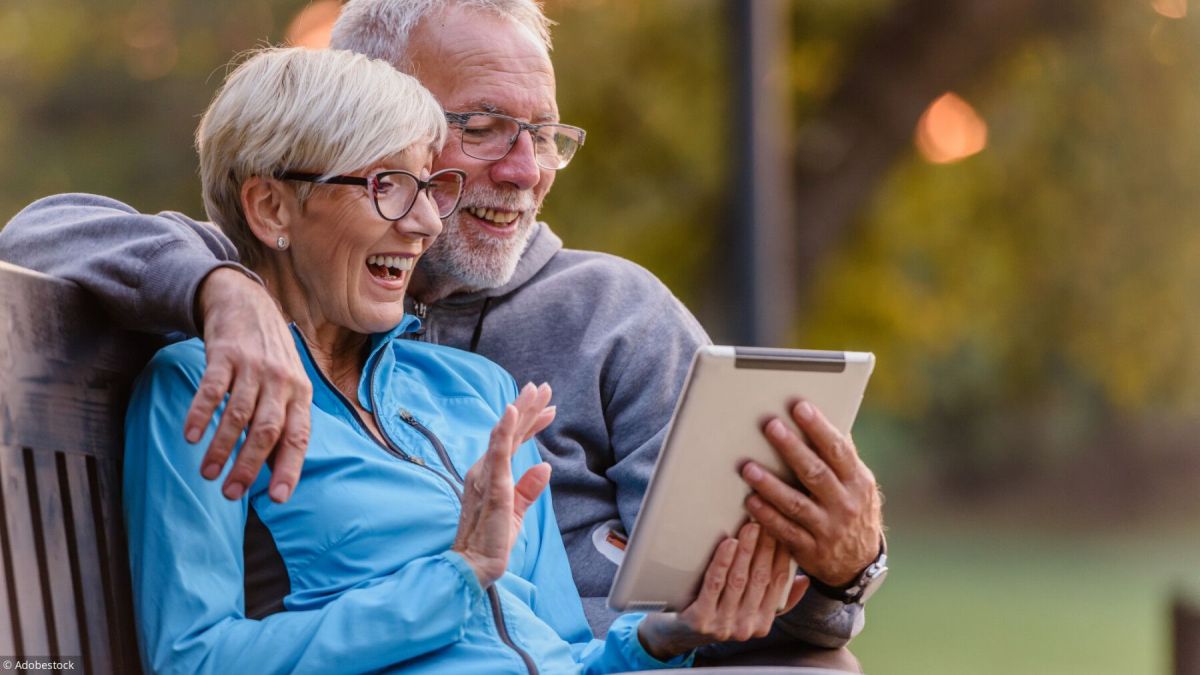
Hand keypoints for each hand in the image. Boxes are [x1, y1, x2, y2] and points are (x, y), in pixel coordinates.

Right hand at [187, 267, 312, 502]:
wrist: (247, 304)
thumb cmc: (270, 358)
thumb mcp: (289, 387)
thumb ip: (285, 425)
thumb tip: (279, 474)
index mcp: (300, 394)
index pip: (298, 437)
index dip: (289, 468)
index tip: (277, 498)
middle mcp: (281, 381)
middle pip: (267, 430)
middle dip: (249, 465)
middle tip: (231, 493)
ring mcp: (254, 367)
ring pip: (239, 414)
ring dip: (222, 447)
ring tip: (208, 473)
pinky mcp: (225, 354)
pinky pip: (212, 389)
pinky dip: (202, 414)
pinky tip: (191, 437)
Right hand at [453, 383, 556, 587]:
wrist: (475, 564)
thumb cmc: (493, 539)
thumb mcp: (517, 510)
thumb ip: (529, 488)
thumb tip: (544, 466)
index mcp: (492, 474)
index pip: (514, 442)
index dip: (531, 423)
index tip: (550, 407)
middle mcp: (485, 469)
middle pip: (509, 432)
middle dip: (527, 407)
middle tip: (544, 387)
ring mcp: (487, 476)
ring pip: (504, 435)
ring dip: (520, 411)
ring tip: (535, 391)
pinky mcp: (492, 486)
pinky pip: (498, 454)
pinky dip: (504, 432)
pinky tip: (511, 413)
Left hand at [636, 522, 807, 659]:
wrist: (680, 634)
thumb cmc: (718, 613)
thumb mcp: (751, 610)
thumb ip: (778, 599)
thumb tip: (803, 579)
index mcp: (762, 623)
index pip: (778, 583)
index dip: (781, 555)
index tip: (783, 531)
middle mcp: (746, 627)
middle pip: (759, 578)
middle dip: (765, 546)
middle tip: (766, 521)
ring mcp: (723, 624)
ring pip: (739, 579)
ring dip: (747, 550)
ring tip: (750, 527)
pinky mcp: (701, 619)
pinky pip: (714, 585)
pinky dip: (722, 562)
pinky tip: (729, 544)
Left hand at [741, 399, 882, 587]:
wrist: (860, 564)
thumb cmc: (853, 509)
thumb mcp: (858, 484)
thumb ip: (841, 457)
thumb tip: (827, 417)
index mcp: (858, 482)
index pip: (838, 450)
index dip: (819, 428)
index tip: (800, 407)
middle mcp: (845, 504)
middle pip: (815, 473)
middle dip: (792, 449)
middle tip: (770, 426)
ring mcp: (828, 529)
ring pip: (796, 504)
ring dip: (770, 485)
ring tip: (748, 467)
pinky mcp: (810, 549)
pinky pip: (784, 530)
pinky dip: (766, 515)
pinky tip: (750, 500)